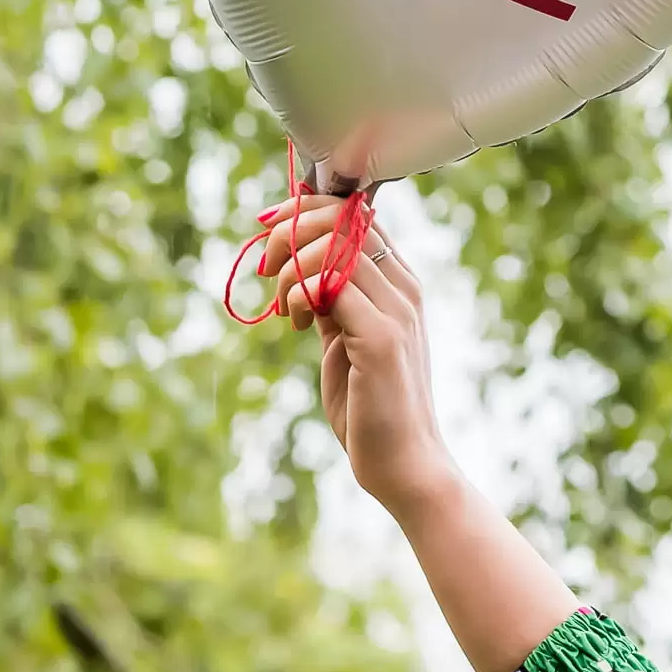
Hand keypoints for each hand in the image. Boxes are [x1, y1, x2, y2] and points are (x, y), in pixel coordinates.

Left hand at [266, 196, 453, 512]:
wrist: (403, 464)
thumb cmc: (369, 407)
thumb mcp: (345, 341)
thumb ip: (332, 302)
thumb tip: (301, 270)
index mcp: (401, 284)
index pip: (357, 214)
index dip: (308, 208)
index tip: (268, 223)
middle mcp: (405, 288)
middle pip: (343, 219)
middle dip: (291, 230)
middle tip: (265, 267)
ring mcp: (397, 311)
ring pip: (334, 247)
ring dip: (291, 265)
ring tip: (280, 302)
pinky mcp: (381, 338)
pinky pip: (330, 286)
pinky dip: (300, 293)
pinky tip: (293, 320)